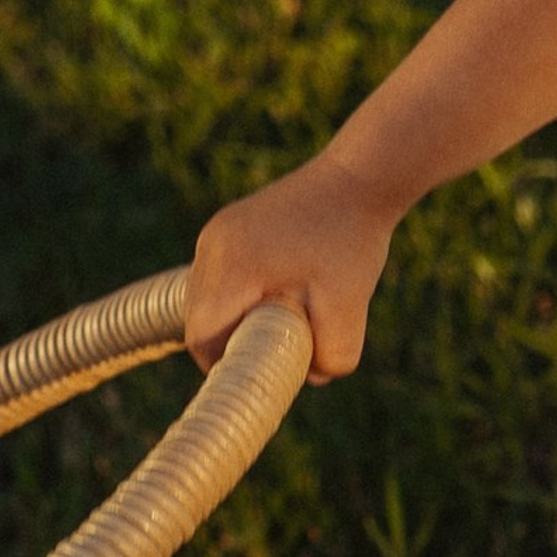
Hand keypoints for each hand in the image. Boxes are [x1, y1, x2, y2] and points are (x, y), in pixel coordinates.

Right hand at [186, 153, 393, 379]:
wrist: (357, 179)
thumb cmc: (353, 242)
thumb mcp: (349, 309)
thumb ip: (332, 356)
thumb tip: (312, 376)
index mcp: (233, 267)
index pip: (202, 337)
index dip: (223, 364)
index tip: (258, 372)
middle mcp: (212, 246)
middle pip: (199, 319)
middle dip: (231, 342)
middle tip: (276, 348)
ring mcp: (215, 233)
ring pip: (205, 298)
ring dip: (235, 316)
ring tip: (284, 312)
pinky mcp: (225, 227)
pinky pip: (218, 276)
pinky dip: (240, 294)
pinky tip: (279, 288)